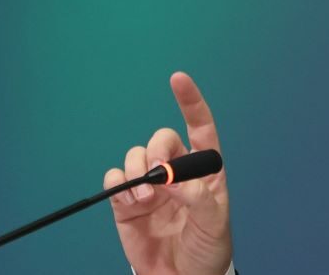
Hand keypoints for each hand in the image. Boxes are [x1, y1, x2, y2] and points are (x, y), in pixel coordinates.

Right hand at [104, 72, 231, 274]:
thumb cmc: (207, 249)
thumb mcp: (214, 224)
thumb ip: (198, 197)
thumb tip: (173, 178)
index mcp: (204, 171)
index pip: (200, 127)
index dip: (190, 102)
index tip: (178, 80)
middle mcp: (176, 172)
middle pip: (161, 140)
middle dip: (156, 150)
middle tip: (157, 175)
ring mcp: (151, 186)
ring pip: (135, 156)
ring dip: (135, 170)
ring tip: (145, 197)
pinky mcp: (128, 203)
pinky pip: (114, 178)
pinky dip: (118, 183)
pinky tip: (130, 200)